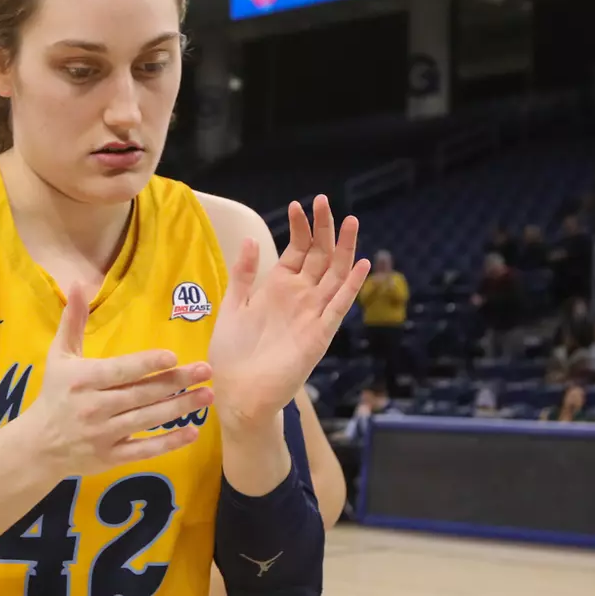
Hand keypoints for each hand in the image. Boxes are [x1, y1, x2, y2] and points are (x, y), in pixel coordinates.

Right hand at [21, 283, 213, 476]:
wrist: (39, 445)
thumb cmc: (54, 394)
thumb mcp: (60, 355)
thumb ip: (73, 321)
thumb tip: (77, 283)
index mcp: (83, 380)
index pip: (120, 371)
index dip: (146, 364)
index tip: (173, 357)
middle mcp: (94, 407)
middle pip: (141, 393)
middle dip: (176, 382)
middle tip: (206, 371)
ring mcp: (104, 434)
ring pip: (147, 419)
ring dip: (180, 408)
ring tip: (207, 395)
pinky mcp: (111, 457)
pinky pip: (144, 450)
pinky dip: (169, 443)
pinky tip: (192, 433)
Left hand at [207, 195, 368, 423]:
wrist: (239, 393)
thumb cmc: (233, 354)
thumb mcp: (233, 306)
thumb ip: (243, 274)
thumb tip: (250, 238)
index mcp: (278, 288)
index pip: (296, 251)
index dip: (300, 228)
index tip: (298, 205)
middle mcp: (300, 297)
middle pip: (319, 256)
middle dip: (323, 229)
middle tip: (325, 201)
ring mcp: (312, 314)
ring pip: (335, 275)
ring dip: (344, 250)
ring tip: (351, 221)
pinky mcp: (319, 334)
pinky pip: (339, 306)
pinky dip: (351, 286)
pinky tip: (361, 264)